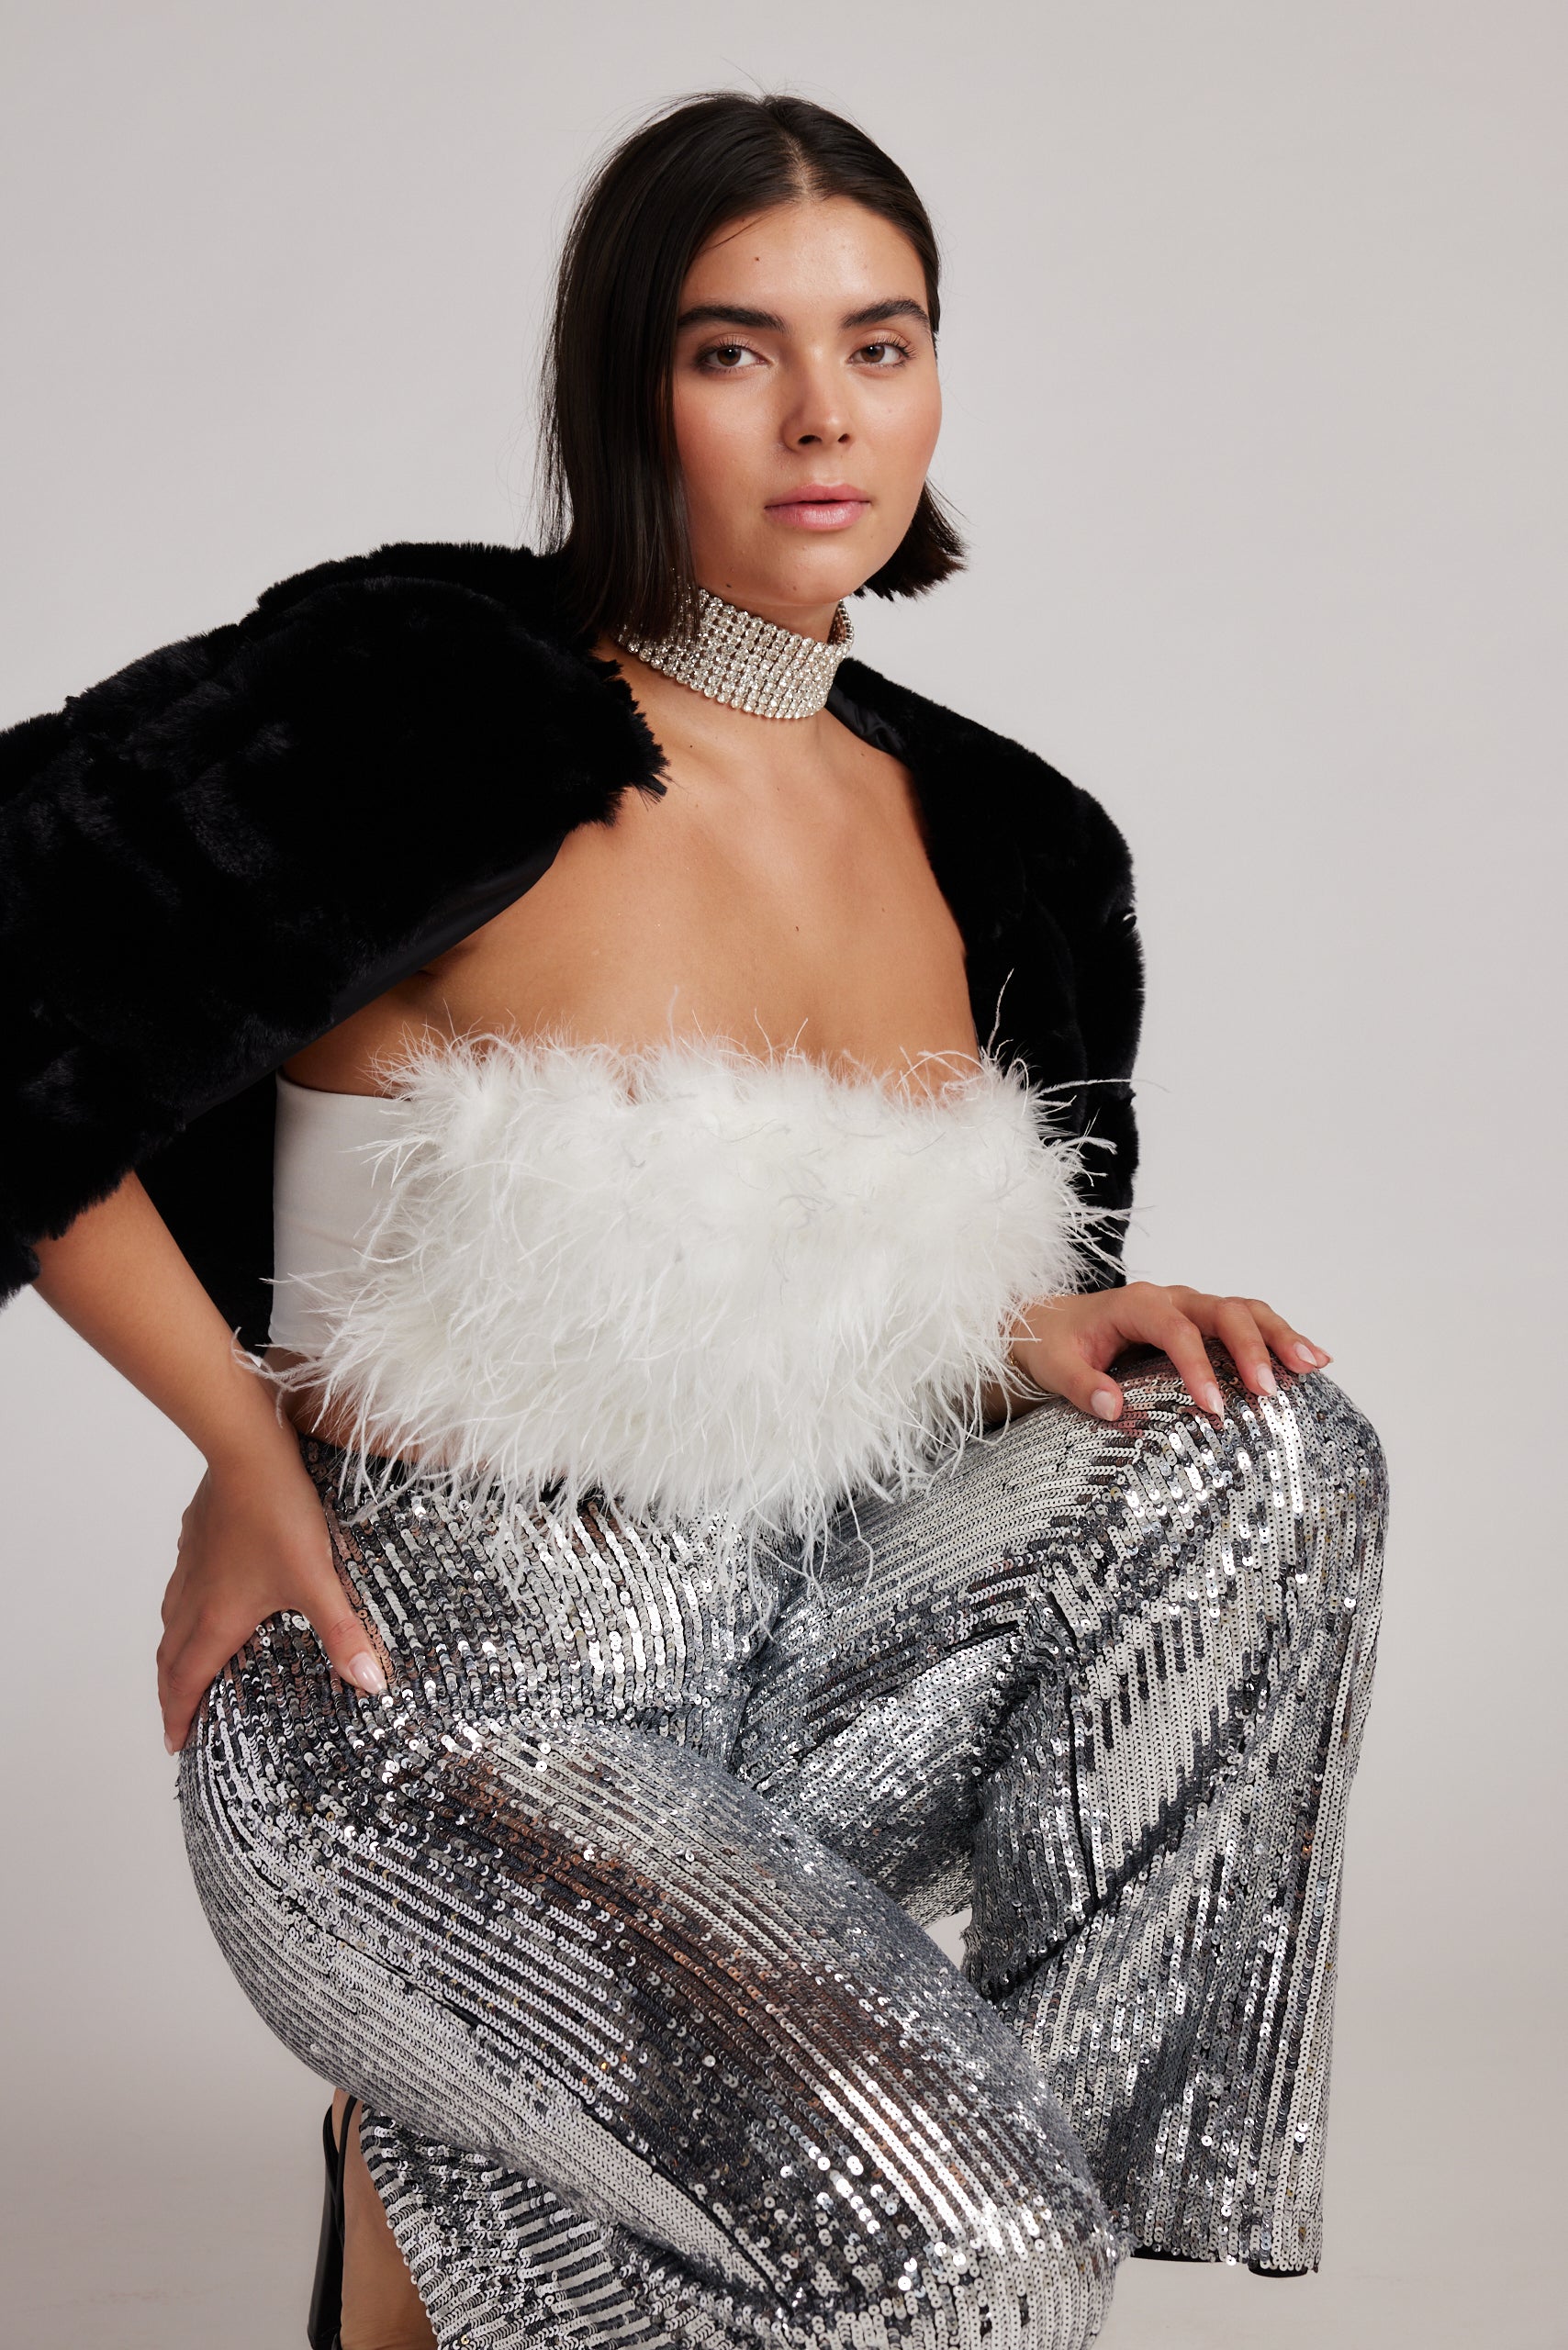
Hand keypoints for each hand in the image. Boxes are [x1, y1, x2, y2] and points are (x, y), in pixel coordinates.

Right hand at [157, 1428, 388, 1754]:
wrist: (249, 1451)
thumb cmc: (279, 1516)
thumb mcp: (319, 1580)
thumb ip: (343, 1634)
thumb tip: (370, 1684)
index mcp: (218, 1618)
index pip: (187, 1680)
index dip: (179, 1716)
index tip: (174, 1745)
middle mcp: (196, 1596)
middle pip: (170, 1657)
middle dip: (171, 1694)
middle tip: (175, 1720)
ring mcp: (192, 1564)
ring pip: (171, 1619)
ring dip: (173, 1652)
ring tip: (184, 1667)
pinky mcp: (196, 1536)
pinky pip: (181, 1585)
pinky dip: (182, 1609)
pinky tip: (201, 1597)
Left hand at [1008, 1283, 1331, 1423]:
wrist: (1052, 1324)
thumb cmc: (1055, 1344)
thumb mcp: (1054, 1366)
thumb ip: (1080, 1385)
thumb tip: (1111, 1406)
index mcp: (1135, 1305)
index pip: (1175, 1329)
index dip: (1197, 1365)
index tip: (1214, 1406)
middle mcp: (1171, 1299)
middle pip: (1222, 1311)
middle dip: (1251, 1347)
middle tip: (1270, 1390)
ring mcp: (1191, 1309)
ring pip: (1245, 1311)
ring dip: (1280, 1336)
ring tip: (1314, 1364)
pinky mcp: (1203, 1324)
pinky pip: (1246, 1324)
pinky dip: (1279, 1338)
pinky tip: (1310, 1361)